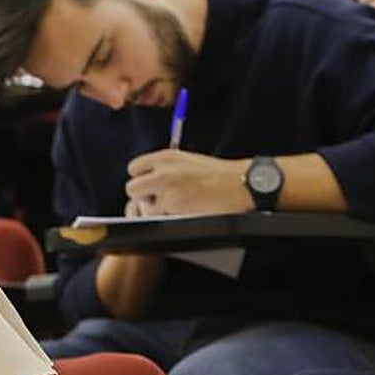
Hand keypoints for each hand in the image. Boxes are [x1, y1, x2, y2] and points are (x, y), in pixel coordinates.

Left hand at [125, 150, 250, 215]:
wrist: (242, 183)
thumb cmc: (219, 176)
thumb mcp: (188, 162)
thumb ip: (166, 168)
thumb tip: (148, 182)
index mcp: (166, 156)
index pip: (134, 168)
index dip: (141, 180)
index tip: (151, 187)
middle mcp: (163, 169)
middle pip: (132, 187)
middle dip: (143, 197)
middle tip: (160, 201)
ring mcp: (166, 186)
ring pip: (141, 205)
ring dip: (153, 209)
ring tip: (173, 208)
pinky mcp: (172, 202)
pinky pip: (155, 216)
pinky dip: (165, 218)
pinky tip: (181, 213)